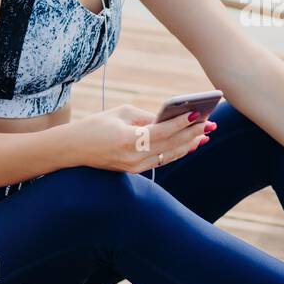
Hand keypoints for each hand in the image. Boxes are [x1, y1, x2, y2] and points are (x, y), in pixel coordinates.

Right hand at [65, 104, 211, 172]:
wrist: (73, 149)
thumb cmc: (96, 125)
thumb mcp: (122, 114)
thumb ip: (148, 117)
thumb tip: (172, 119)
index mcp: (128, 141)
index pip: (162, 131)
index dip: (182, 122)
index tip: (198, 113)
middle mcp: (134, 157)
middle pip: (170, 145)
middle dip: (192, 133)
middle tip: (210, 122)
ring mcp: (135, 167)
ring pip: (169, 155)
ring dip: (189, 144)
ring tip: (205, 133)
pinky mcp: (135, 170)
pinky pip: (162, 160)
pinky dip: (177, 151)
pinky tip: (190, 144)